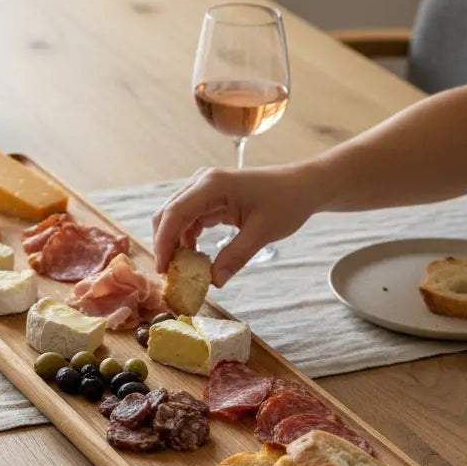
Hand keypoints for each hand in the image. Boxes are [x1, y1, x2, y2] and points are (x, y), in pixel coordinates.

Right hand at [151, 165, 314, 284]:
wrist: (303, 186)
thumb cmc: (286, 202)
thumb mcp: (262, 232)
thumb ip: (235, 257)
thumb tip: (214, 283)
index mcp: (212, 185)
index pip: (175, 214)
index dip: (164, 243)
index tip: (163, 270)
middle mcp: (202, 182)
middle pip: (168, 214)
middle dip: (165, 245)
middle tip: (170, 275)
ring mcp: (204, 188)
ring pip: (175, 218)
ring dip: (175, 243)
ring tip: (183, 269)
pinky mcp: (210, 197)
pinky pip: (189, 219)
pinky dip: (187, 239)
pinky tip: (196, 257)